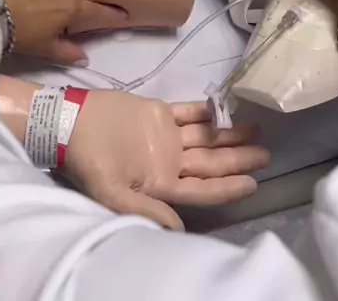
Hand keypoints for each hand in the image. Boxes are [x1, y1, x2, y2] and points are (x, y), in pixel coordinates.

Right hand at [64, 92, 268, 230]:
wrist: (70, 122)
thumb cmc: (90, 159)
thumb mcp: (112, 192)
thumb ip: (146, 209)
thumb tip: (178, 229)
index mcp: (160, 184)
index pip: (202, 189)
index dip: (227, 187)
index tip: (253, 183)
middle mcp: (168, 162)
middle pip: (210, 162)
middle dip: (238, 159)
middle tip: (266, 154)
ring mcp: (164, 137)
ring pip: (204, 137)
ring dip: (228, 134)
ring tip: (255, 129)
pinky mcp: (157, 113)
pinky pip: (187, 113)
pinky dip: (204, 111)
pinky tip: (223, 109)